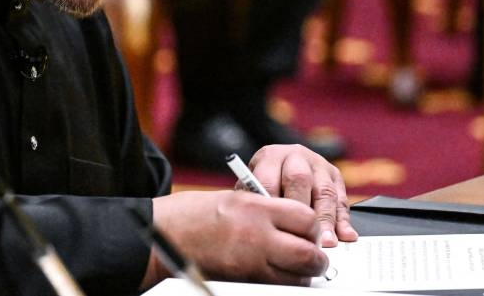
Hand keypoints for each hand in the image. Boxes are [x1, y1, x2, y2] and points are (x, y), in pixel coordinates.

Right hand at [146, 189, 327, 287]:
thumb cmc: (195, 214)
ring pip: (297, 275)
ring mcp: (251, 261)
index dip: (313, 225)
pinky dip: (286, 282)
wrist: (166, 234)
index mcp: (256, 208)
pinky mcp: (244, 280)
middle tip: (317, 255)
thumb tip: (295, 223)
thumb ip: (267, 209)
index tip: (311, 229)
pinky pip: (278, 285)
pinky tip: (281, 274)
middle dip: (317, 256)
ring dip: (303, 273)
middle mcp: (258, 235)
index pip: (306, 218)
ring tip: (301, 268)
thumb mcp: (236, 199)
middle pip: (308, 252)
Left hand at [247, 144, 357, 247]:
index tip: (275, 230)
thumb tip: (256, 226)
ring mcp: (318, 165)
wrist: (281, 165)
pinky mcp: (335, 176)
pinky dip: (343, 221)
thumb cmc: (264, 183)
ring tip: (326, 243)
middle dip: (302, 212)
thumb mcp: (251, 187)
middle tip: (303, 237)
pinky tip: (345, 236)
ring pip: (324, 192)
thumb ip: (254, 203)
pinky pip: (341, 199)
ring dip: (326, 220)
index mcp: (270, 157)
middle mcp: (295, 157)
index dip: (272, 207)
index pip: (269, 180)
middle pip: (299, 180)